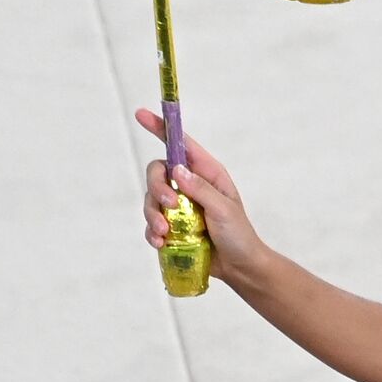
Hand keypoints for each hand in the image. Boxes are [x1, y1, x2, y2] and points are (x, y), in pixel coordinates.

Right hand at [136, 108, 269, 285]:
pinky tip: (161, 243)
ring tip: (165, 233)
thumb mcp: (223, 209)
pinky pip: (151, 223)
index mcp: (207, 173)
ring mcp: (179, 206)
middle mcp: (190, 185)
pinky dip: (152, 232)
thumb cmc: (239, 234)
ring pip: (151, 199)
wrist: (239, 267)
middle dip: (157, 187)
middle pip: (158, 172)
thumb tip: (177, 169)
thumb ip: (200, 189)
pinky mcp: (171, 226)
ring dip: (152, 214)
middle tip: (169, 205)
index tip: (142, 114)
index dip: (161, 128)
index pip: (181, 146)